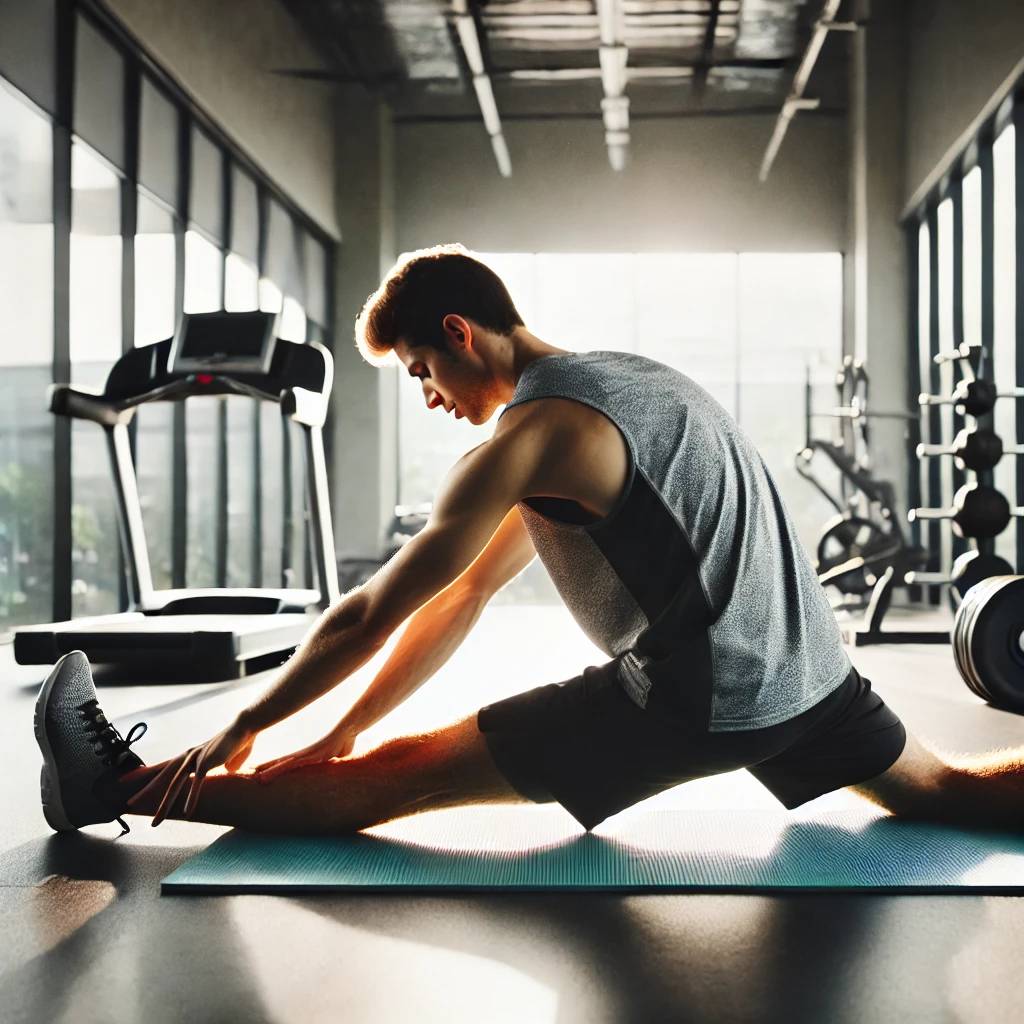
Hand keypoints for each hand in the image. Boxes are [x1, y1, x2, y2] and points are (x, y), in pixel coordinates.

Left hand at [128, 719, 255, 824]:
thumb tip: (225, 770)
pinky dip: (191, 798)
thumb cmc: (234, 743)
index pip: (160, 766)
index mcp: (188, 756)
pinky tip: (187, 812)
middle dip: (144, 792)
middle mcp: (187, 757)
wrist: (244, 729)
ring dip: (164, 805)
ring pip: (174, 785)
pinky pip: (196, 784)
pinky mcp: (206, 763)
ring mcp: (195, 759)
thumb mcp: (219, 759)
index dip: (143, 773)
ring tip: (156, 821)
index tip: (126, 780)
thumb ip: (217, 766)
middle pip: (160, 777)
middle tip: (129, 804)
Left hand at [254, 726, 356, 782]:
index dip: (274, 767)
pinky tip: (267, 775)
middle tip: (248, 774)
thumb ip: (334, 761)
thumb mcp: (338, 756)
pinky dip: (276, 770)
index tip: (262, 772)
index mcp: (308, 756)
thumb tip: (339, 765)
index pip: (286, 763)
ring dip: (266, 771)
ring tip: (252, 777)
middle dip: (264, 768)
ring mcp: (304, 755)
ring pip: (280, 765)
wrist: (348, 731)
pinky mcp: (307, 756)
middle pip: (279, 763)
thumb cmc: (344, 742)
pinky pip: (288, 765)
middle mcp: (303, 755)